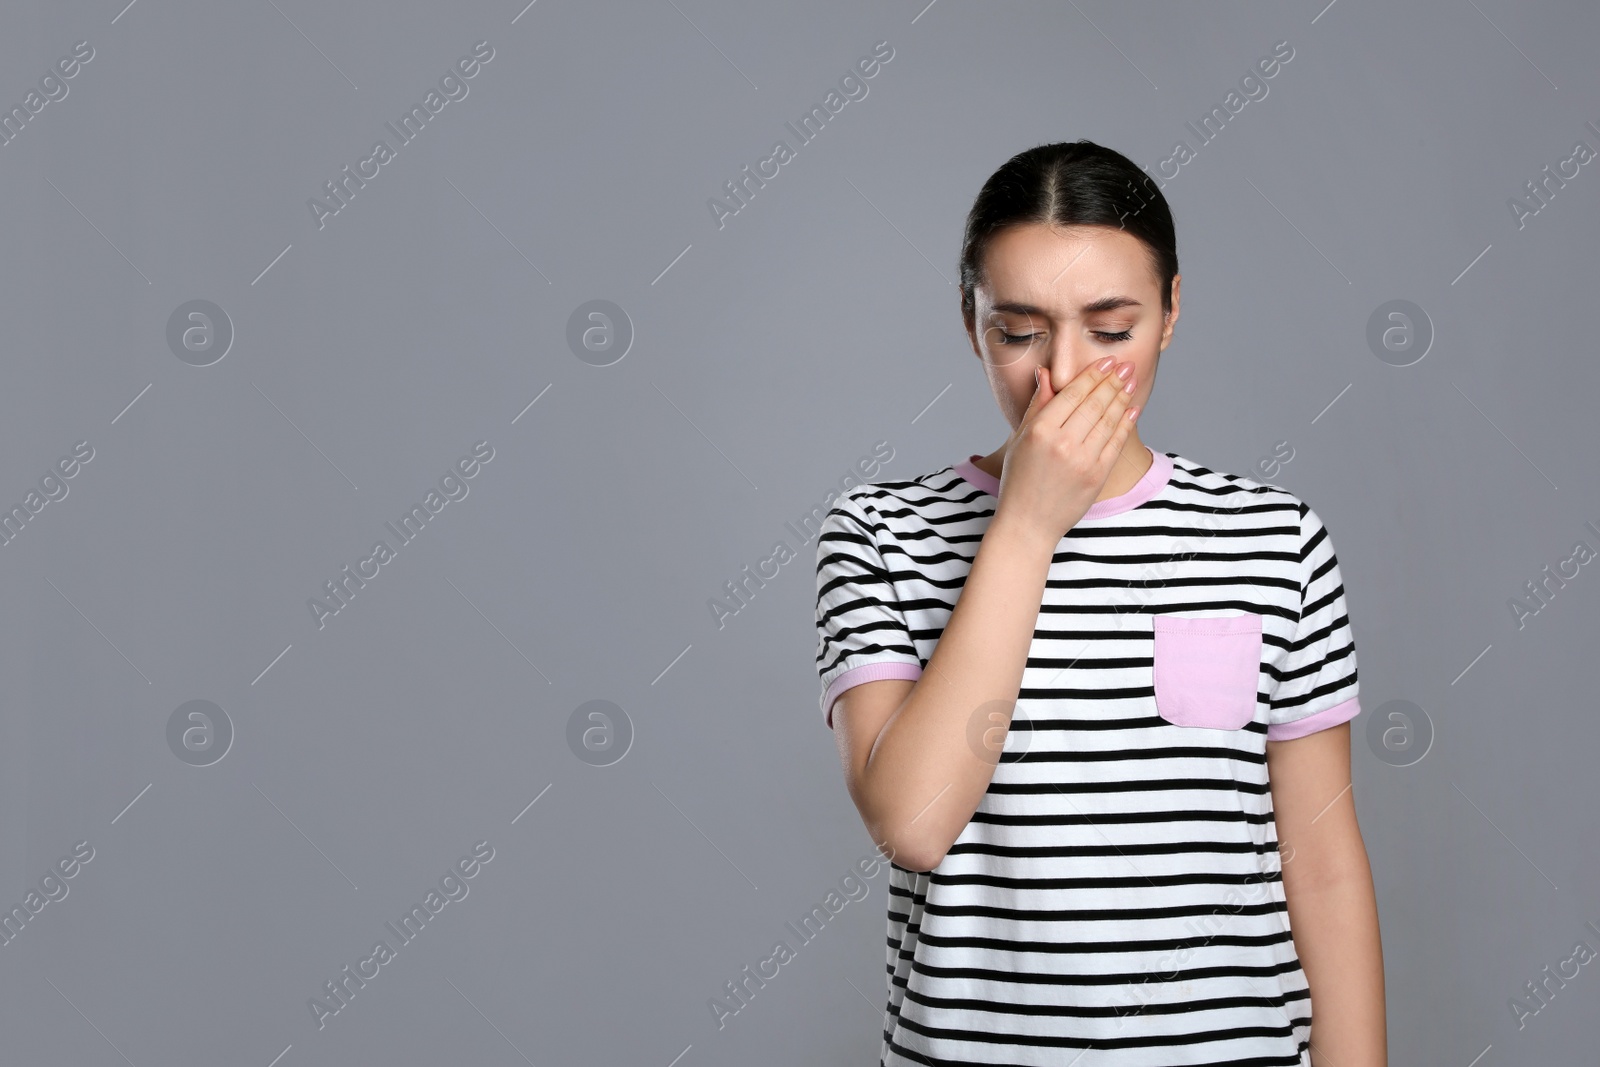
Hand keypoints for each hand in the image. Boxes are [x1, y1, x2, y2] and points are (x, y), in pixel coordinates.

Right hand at [991, 357, 1140, 544]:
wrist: (1028, 523)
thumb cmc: (1019, 480)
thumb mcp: (1021, 440)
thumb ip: (1038, 406)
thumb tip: (1047, 374)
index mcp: (1040, 431)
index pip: (1073, 394)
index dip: (1093, 375)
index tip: (1107, 361)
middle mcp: (1062, 444)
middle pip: (1094, 403)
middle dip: (1113, 381)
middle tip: (1126, 365)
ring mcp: (1082, 461)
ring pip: (1108, 420)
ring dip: (1122, 398)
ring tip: (1130, 381)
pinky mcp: (1097, 476)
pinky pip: (1115, 443)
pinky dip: (1125, 424)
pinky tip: (1132, 409)